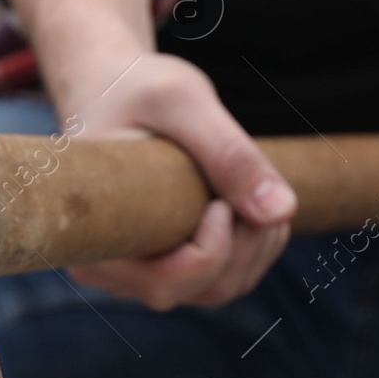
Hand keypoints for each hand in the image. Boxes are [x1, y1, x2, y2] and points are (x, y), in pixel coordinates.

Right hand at [60, 51, 295, 308]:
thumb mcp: (181, 102)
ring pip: (223, 287)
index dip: (213, 250)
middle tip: (248, 179)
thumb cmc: (135, 88)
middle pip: (204, 289)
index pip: (167, 283)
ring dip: (259, 240)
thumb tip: (282, 212)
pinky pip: (228, 276)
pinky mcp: (170, 263)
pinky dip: (256, 241)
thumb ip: (228, 151)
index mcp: (97, 241)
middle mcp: (114, 271)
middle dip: (248, 239)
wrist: (114, 89)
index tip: (219, 198)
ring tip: (249, 181)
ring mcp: (143, 272)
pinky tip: (248, 196)